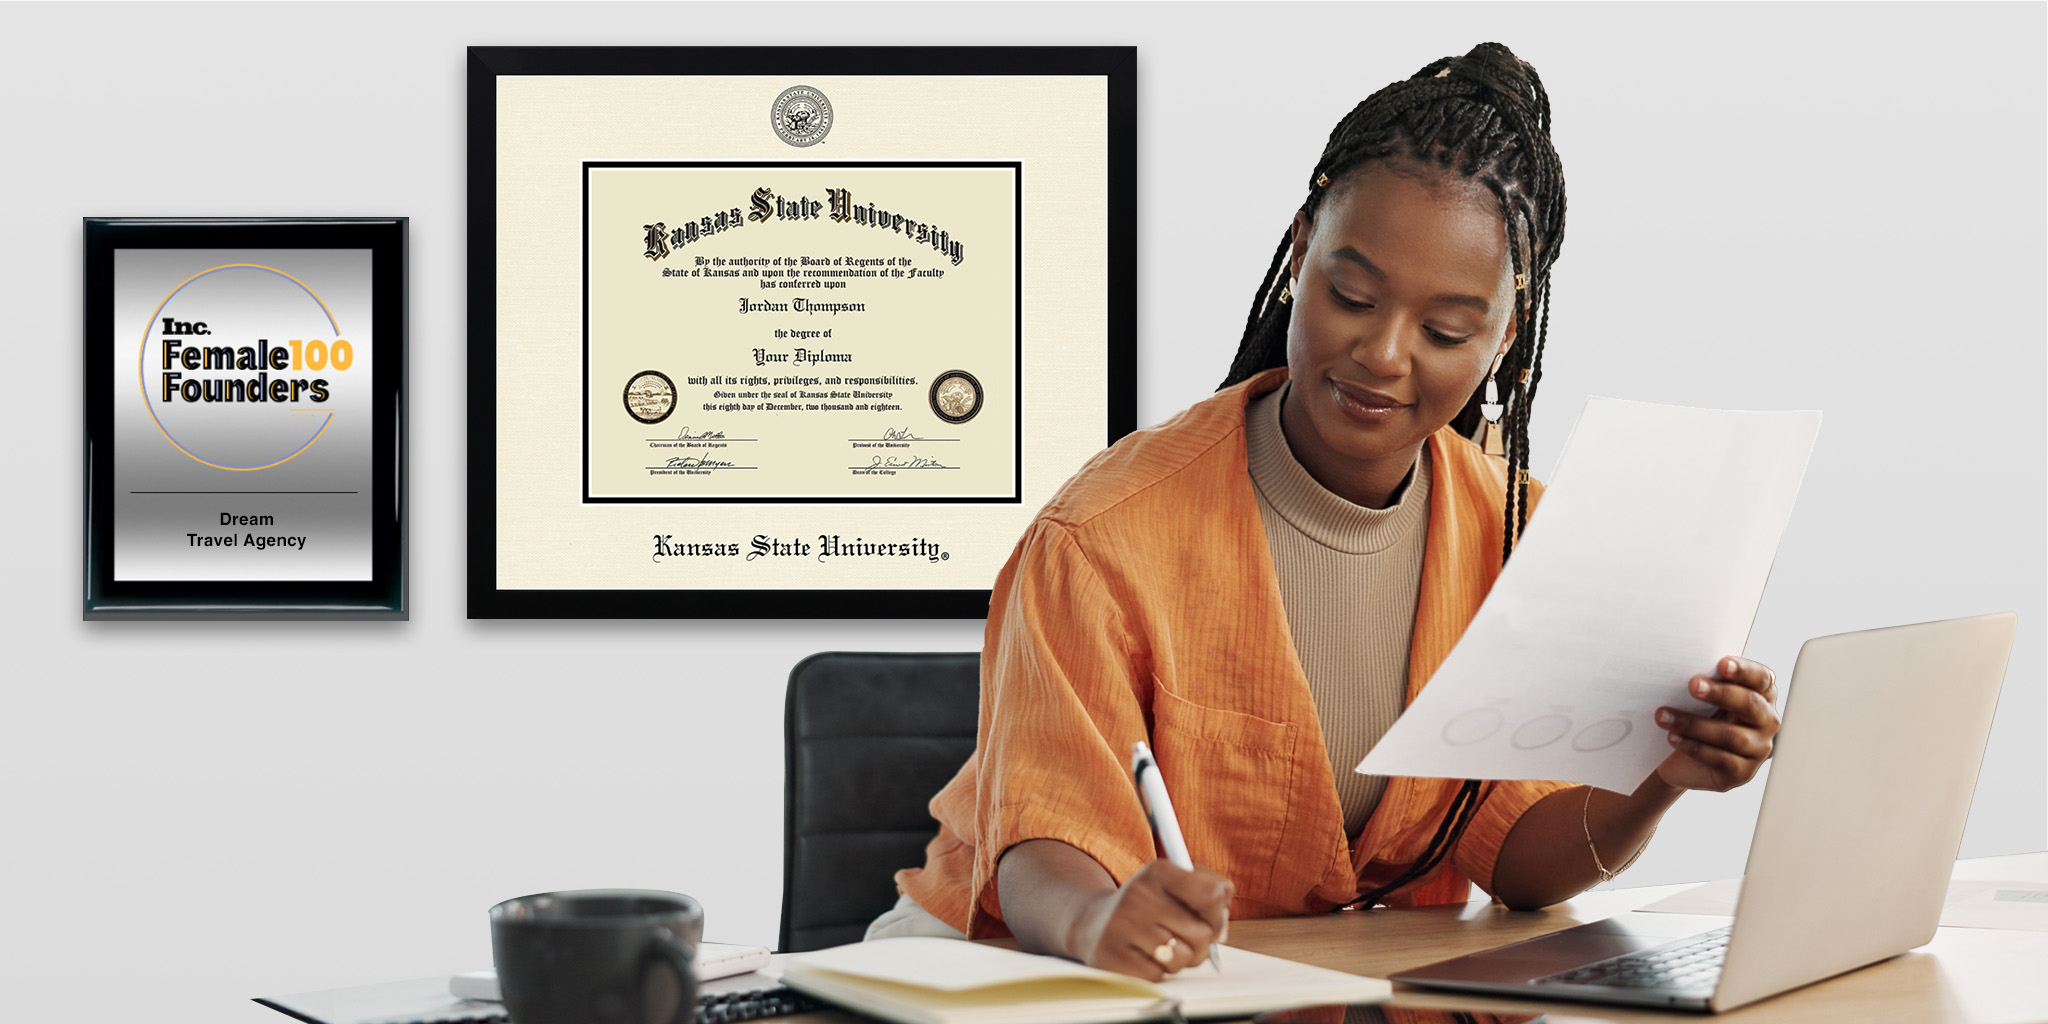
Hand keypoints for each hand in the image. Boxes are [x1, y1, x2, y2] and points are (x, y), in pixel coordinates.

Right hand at [1066, 859, 1231, 980]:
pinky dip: (1159, 971)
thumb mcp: (1173, 882)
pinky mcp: (1115, 959)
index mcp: (1158, 872)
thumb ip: (1209, 889)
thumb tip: (1222, 926)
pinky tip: (1145, 956)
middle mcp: (1138, 896)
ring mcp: (1124, 928)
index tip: (1212, 919)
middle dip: (1202, 942)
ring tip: (1164, 946)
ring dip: (1181, 958)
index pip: (1211, 894)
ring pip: (1184, 958)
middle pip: (1203, 933)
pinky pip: (1161, 975)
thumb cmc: (1145, 904)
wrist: (1093, 922)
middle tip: (1185, 936)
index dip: (1219, 913)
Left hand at [1654, 656, 1778, 792]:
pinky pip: (1720, 759)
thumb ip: (1705, 683)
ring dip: (1694, 724)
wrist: (1682, 760)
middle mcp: (1766, 721)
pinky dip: (1693, 747)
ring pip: (1731, 735)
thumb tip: (1684, 665)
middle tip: (1692, 684)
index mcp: (1762, 696)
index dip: (1744, 670)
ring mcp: (1758, 749)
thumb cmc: (1696, 718)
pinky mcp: (1742, 772)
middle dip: (1720, 693)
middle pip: (1749, 705)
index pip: (1762, 678)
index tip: (1722, 663)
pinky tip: (1673, 738)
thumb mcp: (1701, 699)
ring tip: (1664, 716)